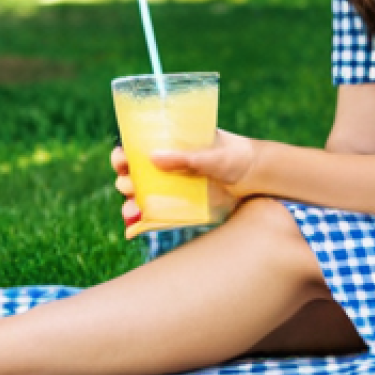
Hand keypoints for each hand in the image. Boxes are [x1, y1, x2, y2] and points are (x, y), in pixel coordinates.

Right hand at [110, 136, 250, 239]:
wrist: (253, 177)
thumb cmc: (232, 156)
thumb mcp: (212, 155)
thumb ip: (186, 157)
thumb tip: (153, 157)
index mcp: (169, 144)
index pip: (135, 147)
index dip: (122, 154)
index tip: (122, 160)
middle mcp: (164, 166)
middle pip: (132, 174)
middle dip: (125, 181)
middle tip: (131, 185)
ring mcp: (169, 187)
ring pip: (138, 196)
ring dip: (130, 204)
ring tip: (131, 211)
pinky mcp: (177, 206)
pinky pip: (153, 215)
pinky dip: (140, 223)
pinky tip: (133, 229)